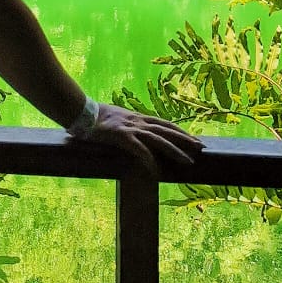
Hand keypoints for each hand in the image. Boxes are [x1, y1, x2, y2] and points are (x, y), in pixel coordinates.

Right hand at [85, 103, 202, 177]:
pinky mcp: (121, 136)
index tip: (193, 138)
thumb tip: (135, 133)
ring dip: (175, 151)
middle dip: (185, 139)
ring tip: (188, 161)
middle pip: (167, 130)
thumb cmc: (94, 117)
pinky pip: (139, 150)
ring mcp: (130, 128)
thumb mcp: (116, 119)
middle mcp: (138, 121)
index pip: (164, 123)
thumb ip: (127, 125)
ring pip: (159, 139)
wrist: (80, 111)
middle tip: (202, 148)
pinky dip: (149, 160)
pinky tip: (156, 171)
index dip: (180, 131)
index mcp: (137, 117)